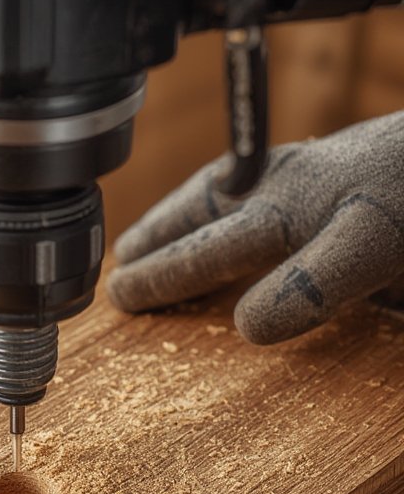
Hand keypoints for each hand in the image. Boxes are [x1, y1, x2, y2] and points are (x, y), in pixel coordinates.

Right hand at [108, 113, 403, 343]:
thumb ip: (310, 285)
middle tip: (120, 266)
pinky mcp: (335, 168)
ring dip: (180, 215)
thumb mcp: (374, 246)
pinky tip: (232, 212)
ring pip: (224, 191)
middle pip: (203, 211)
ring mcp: (312, 172)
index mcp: (290, 210)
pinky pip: (256, 184)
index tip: (125, 298)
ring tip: (151, 235)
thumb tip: (244, 324)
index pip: (207, 251)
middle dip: (158, 241)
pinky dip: (223, 201)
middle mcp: (290, 186)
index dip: (163, 277)